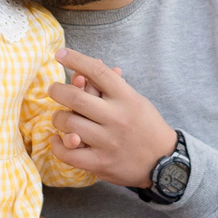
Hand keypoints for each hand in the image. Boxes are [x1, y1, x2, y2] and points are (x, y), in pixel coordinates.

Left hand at [49, 49, 179, 191]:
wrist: (164, 160)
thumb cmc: (145, 125)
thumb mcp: (135, 100)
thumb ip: (112, 85)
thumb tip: (92, 62)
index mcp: (126, 98)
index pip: (98, 72)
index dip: (75, 59)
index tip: (59, 54)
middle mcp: (117, 118)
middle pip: (76, 98)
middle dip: (57, 91)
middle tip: (53, 90)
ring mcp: (109, 142)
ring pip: (69, 124)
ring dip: (58, 118)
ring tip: (60, 117)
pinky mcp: (102, 163)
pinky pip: (69, 154)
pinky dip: (58, 145)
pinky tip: (57, 139)